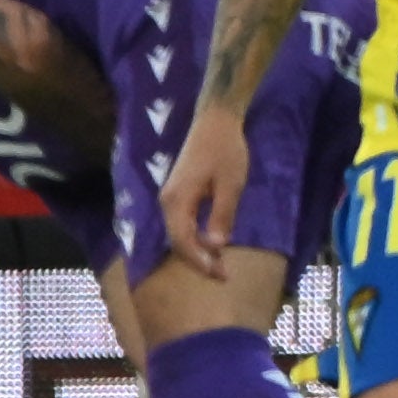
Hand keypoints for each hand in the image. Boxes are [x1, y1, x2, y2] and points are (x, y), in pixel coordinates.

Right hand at [158, 100, 251, 271]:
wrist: (215, 121)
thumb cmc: (226, 150)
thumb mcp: (230, 184)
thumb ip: (221, 215)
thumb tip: (216, 246)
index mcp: (176, 200)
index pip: (182, 240)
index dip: (199, 260)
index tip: (219, 274)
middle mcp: (167, 202)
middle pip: (178, 240)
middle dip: (198, 260)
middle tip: (223, 275)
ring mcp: (170, 197)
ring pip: (179, 233)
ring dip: (197, 251)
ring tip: (219, 265)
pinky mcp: (177, 194)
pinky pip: (182, 223)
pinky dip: (195, 237)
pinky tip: (211, 245)